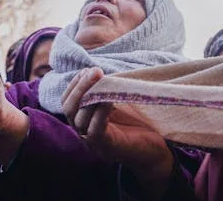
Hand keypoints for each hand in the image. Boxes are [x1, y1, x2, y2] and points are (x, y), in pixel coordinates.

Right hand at [62, 68, 173, 198]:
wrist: (155, 151)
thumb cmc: (136, 124)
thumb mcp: (117, 104)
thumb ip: (106, 91)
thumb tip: (97, 71)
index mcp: (84, 120)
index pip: (67, 101)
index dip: (74, 84)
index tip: (87, 70)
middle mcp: (84, 132)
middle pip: (69, 108)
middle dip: (80, 87)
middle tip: (95, 71)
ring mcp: (94, 142)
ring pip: (80, 119)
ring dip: (91, 96)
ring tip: (104, 81)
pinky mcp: (107, 147)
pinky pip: (95, 130)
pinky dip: (100, 113)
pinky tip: (108, 101)